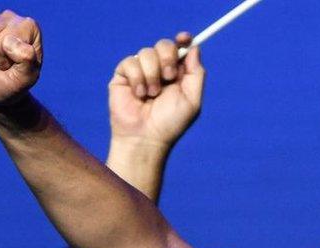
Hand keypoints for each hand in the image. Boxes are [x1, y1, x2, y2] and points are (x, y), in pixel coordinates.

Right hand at [109, 33, 204, 148]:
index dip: (183, 40)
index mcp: (177, 74)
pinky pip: (130, 62)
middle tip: (168, 77)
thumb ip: (196, 73)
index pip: (180, 48)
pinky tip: (138, 94)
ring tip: (151, 95)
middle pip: (164, 45)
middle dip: (167, 58)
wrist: (145, 137)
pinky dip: (137, 78)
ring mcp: (140, 71)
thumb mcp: (192, 99)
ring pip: (146, 53)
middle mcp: (159, 70)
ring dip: (152, 75)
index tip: (184, 38)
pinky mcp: (123, 76)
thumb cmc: (170, 123)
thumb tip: (194, 47)